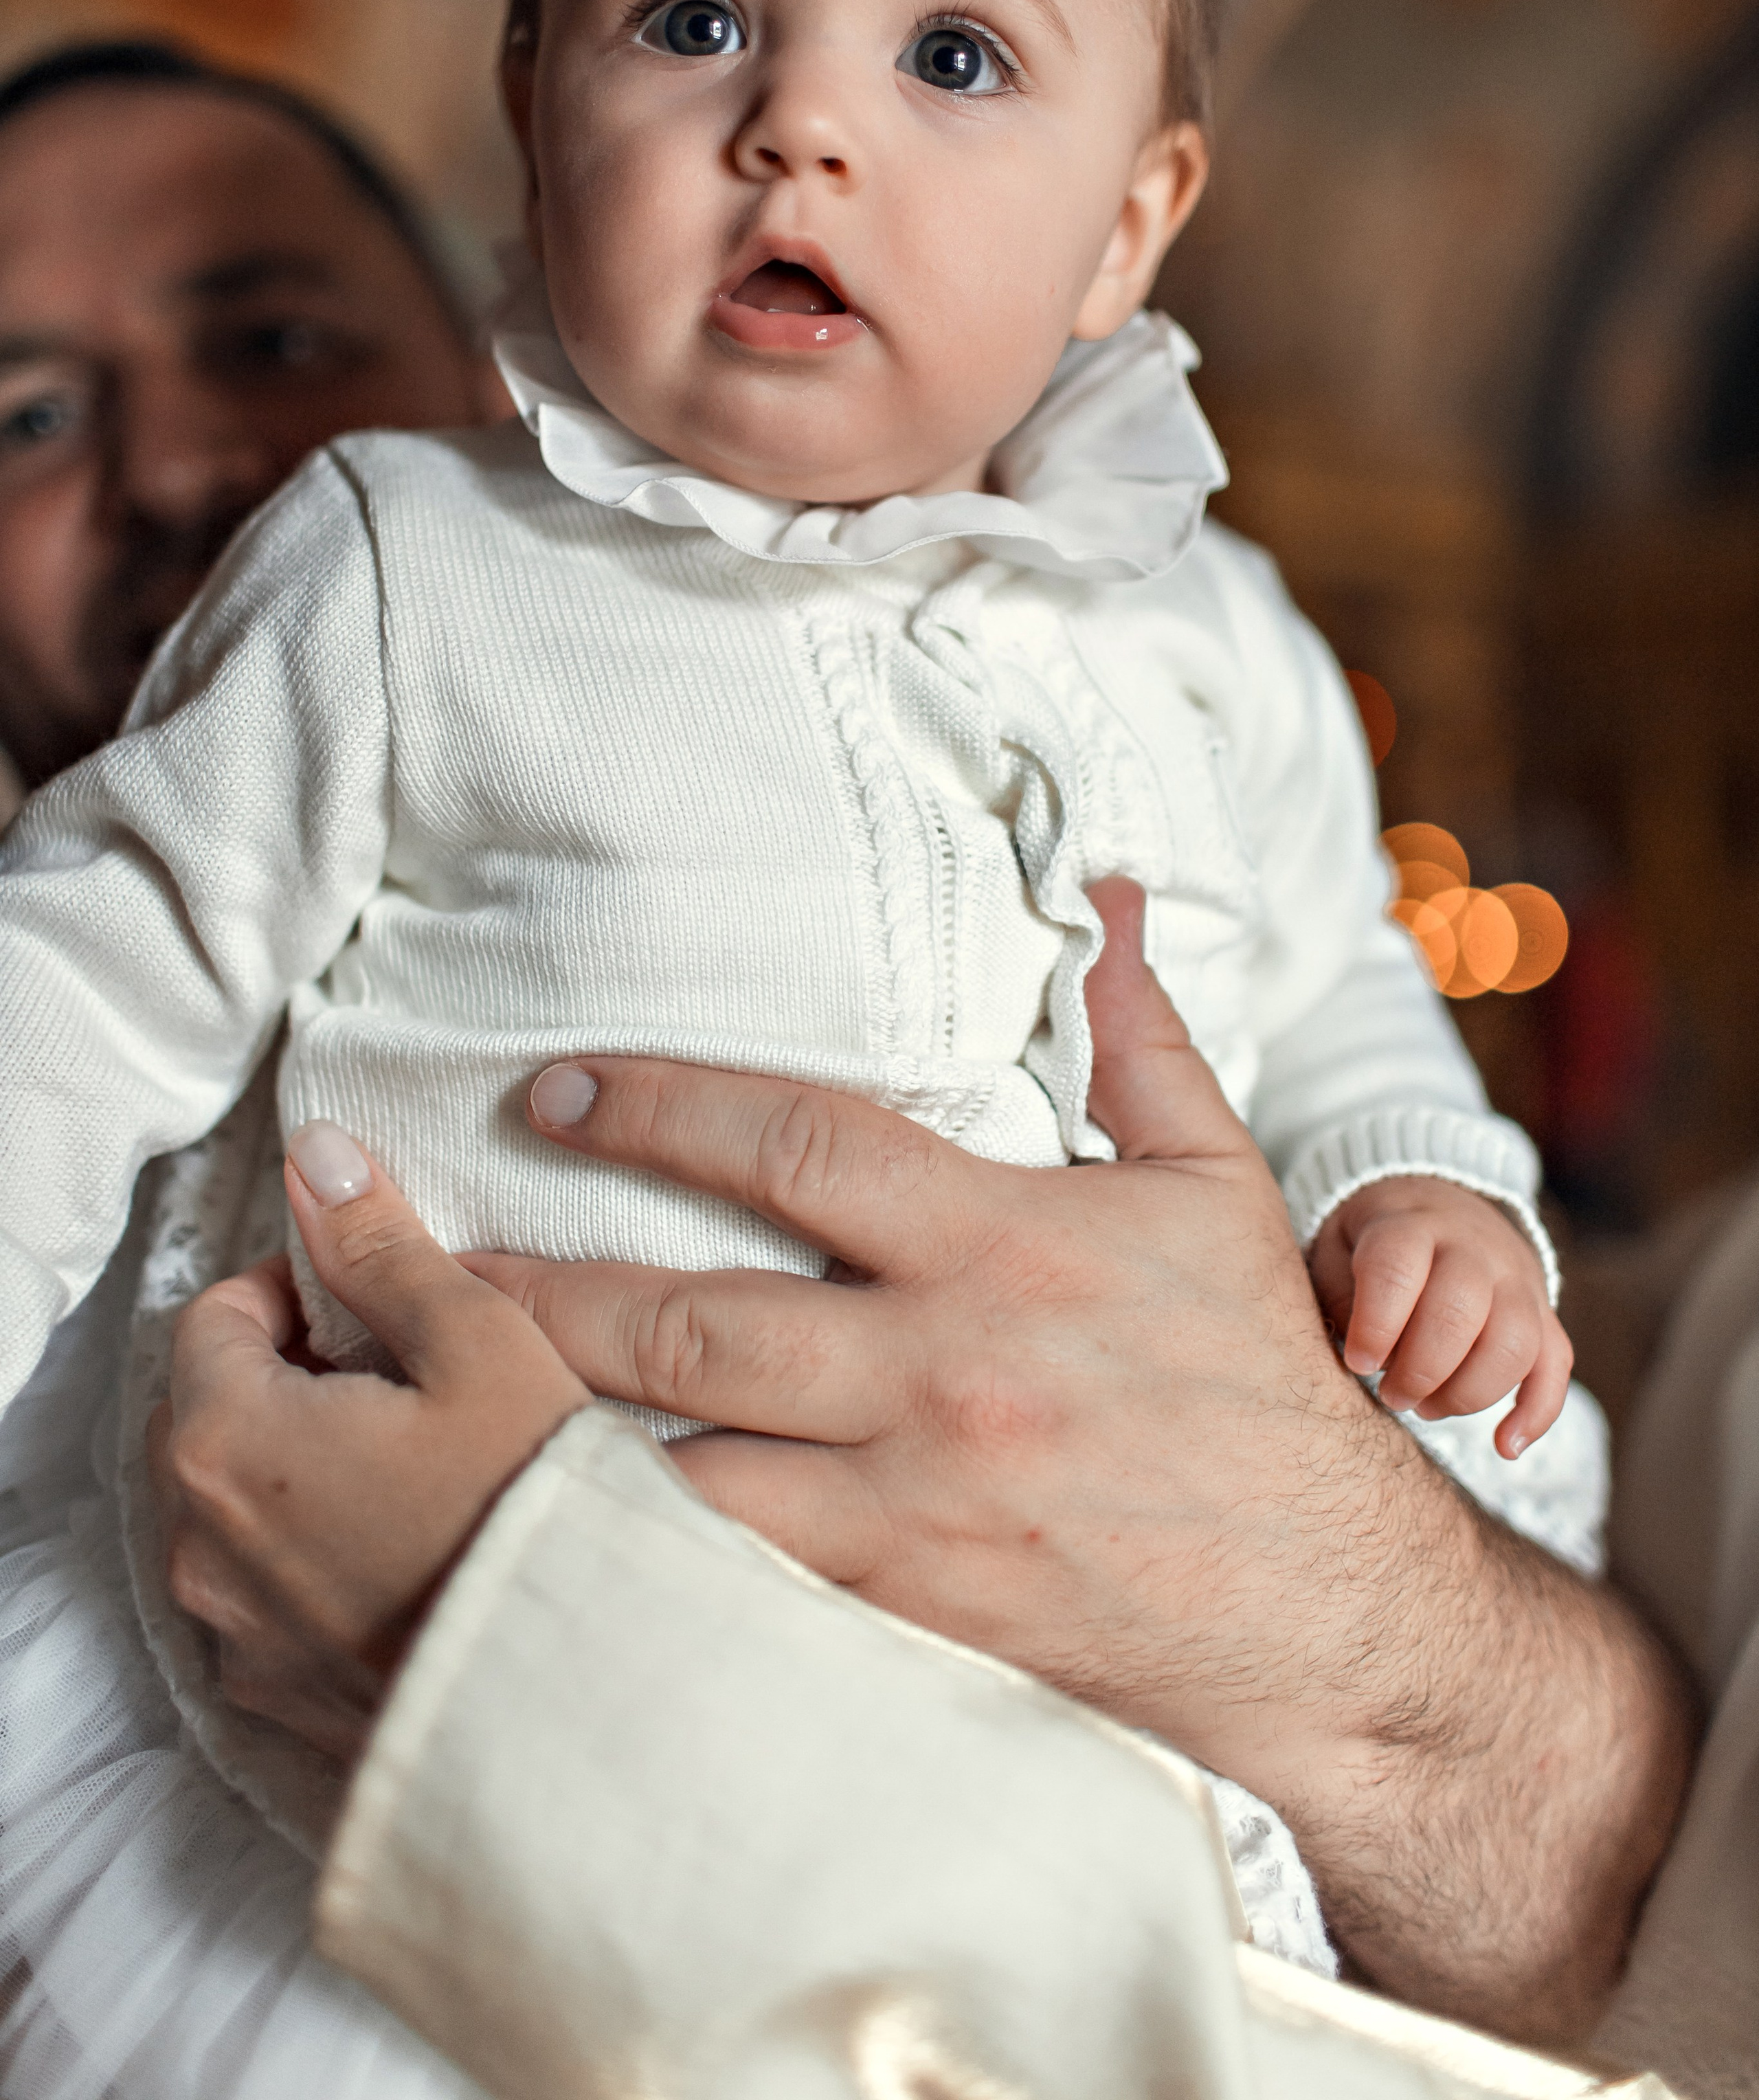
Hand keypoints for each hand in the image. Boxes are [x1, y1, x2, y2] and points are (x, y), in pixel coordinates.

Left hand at [148, 1128, 588, 1759]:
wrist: (578, 1694)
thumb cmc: (529, 1510)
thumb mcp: (475, 1341)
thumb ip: (379, 1244)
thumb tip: (318, 1155)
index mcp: (229, 1439)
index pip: (214, 1315)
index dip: (295, 1288)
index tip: (375, 1300)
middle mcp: (201, 1543)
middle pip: (209, 1410)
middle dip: (288, 1375)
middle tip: (403, 1375)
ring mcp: (234, 1631)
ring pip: (235, 1503)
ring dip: (299, 1465)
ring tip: (416, 1462)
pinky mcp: (276, 1693)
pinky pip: (267, 1589)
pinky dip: (315, 1552)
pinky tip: (411, 1545)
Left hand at [481, 881, 1688, 2036]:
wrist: (1329, 1606)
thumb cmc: (1260, 1377)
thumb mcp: (1218, 1183)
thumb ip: (1142, 1037)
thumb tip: (1112, 894)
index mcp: (1007, 1238)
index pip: (799, 1144)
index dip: (660, 1104)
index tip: (555, 1085)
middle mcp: (945, 1364)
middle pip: (697, 1314)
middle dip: (544, 1279)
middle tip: (425, 1249)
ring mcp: (920, 1499)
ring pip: (691, 1457)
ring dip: (555, 1422)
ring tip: (439, 1387)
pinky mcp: (912, 1606)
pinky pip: (742, 1574)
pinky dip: (640, 1545)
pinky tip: (543, 1519)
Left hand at [1307, 1177, 1572, 1457]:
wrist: (1441, 1204)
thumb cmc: (1374, 1241)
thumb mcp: (1338, 1247)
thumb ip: (1340, 1295)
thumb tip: (1363, 1358)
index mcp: (1410, 1224)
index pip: (1397, 1269)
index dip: (1376, 1325)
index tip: (1357, 1363)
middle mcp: (1473, 1246)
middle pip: (1461, 1310)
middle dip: (1421, 1370)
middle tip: (1391, 1395)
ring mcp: (1516, 1279)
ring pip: (1515, 1342)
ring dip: (1468, 1393)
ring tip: (1425, 1408)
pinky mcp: (1543, 1313)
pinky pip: (1556, 1364)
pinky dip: (1537, 1413)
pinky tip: (1504, 1446)